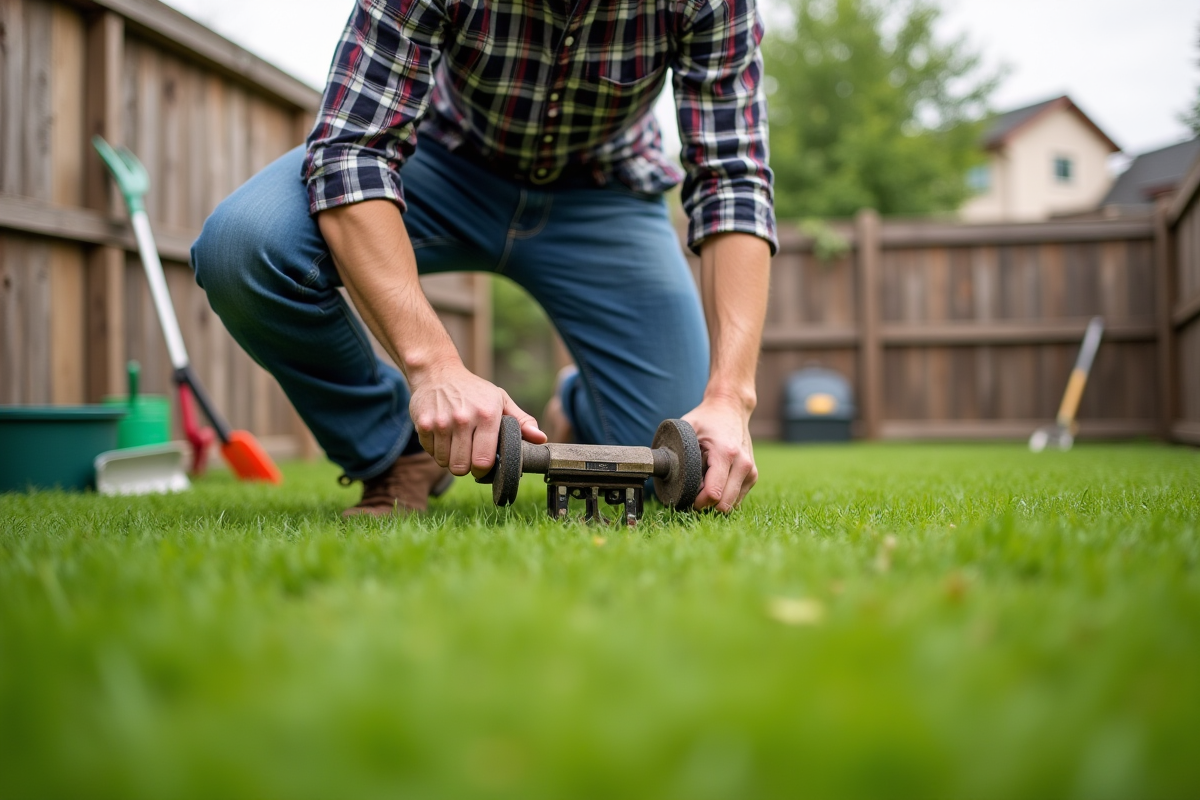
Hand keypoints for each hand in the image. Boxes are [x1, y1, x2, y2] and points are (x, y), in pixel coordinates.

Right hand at [409, 361, 545, 477]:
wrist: (437, 372)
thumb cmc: (474, 390)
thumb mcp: (500, 400)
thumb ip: (522, 422)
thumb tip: (541, 439)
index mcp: (487, 415)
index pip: (484, 461)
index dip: (484, 470)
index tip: (484, 465)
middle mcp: (463, 419)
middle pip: (462, 467)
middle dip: (466, 467)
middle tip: (468, 455)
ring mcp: (441, 422)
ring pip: (445, 463)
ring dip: (450, 459)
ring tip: (455, 444)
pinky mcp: (423, 424)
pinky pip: (430, 453)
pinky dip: (436, 450)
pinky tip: (442, 436)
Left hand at [682, 397, 757, 513]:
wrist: (731, 408)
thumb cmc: (707, 419)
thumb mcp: (687, 429)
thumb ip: (676, 450)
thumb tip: (661, 470)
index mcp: (725, 453)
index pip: (713, 493)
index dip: (697, 502)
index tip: (686, 497)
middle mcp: (743, 464)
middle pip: (724, 504)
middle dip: (705, 505)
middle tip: (692, 494)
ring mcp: (750, 471)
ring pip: (731, 504)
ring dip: (715, 502)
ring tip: (703, 485)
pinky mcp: (752, 475)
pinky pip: (737, 499)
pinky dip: (724, 497)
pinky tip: (714, 483)